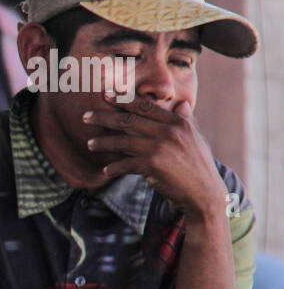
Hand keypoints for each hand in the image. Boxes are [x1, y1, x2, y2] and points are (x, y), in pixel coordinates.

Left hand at [83, 96, 225, 219]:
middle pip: (129, 120)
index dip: (123, 100)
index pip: (145, 107)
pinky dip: (113, 167)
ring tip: (90, 144)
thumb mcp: (195, 138)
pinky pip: (125, 164)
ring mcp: (160, 148)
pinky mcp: (152, 166)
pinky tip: (106, 170)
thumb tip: (182, 103)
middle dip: (104, 117)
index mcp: (177, 123)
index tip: (106, 95)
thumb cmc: (198, 166)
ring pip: (123, 141)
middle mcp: (168, 132)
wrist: (204, 194)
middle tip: (85, 116)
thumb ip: (186, 120)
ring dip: (103, 142)